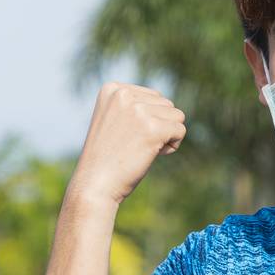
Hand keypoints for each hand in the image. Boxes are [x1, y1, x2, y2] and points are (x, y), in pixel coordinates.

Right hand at [68, 82, 187, 206]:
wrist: (94, 185)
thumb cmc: (106, 158)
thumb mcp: (115, 121)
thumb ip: (134, 106)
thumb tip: (168, 105)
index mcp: (112, 89)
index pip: (153, 96)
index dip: (147, 120)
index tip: (126, 135)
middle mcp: (124, 94)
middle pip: (166, 104)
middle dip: (158, 127)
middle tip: (134, 145)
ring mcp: (138, 110)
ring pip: (177, 116)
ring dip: (166, 135)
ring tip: (141, 149)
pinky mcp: (152, 128)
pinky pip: (180, 130)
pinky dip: (172, 146)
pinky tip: (151, 154)